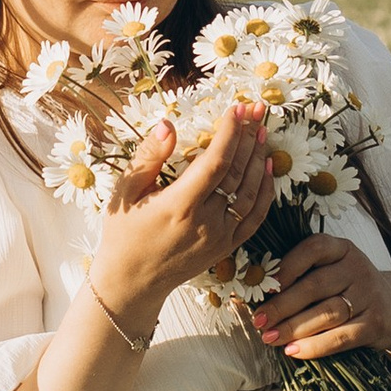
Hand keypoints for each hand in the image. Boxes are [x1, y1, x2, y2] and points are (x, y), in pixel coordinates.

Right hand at [89, 99, 274, 331]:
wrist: (132, 282)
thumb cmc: (123, 233)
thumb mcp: (125, 192)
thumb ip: (148, 157)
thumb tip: (168, 124)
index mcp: (179, 206)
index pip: (216, 162)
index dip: (230, 133)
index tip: (236, 109)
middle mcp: (205, 223)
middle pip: (238, 173)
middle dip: (249, 137)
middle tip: (256, 110)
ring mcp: (219, 237)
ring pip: (251, 192)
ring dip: (259, 159)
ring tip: (263, 131)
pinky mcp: (226, 248)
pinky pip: (255, 217)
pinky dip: (266, 192)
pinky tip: (267, 169)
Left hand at [252, 229, 390, 361]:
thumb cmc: (346, 289)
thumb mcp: (331, 271)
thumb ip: (300, 275)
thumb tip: (252, 289)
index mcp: (342, 248)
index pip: (313, 249)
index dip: (287, 267)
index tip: (264, 286)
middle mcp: (358, 268)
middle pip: (315, 286)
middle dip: (282, 305)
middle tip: (259, 320)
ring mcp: (369, 295)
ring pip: (327, 313)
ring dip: (294, 327)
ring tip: (269, 337)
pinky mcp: (376, 323)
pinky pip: (342, 337)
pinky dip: (315, 346)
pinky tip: (293, 351)